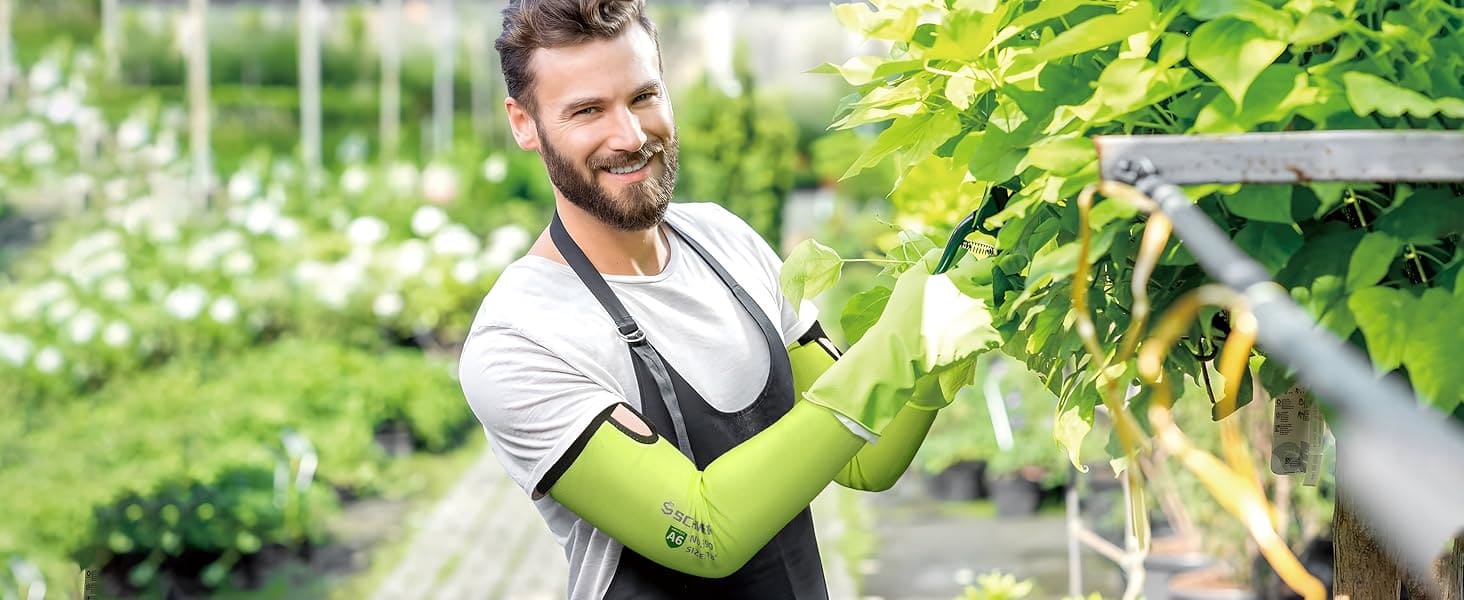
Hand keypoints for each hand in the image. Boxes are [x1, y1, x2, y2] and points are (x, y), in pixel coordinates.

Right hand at [802, 250, 996, 433]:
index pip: (993, 263)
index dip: (994, 263)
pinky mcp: (988, 340)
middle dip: (1005, 280)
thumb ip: (931, 259)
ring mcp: (988, 319)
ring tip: (1002, 300)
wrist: (905, 351)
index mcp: (964, 278)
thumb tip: (945, 253)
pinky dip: (1010, 321)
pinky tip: (1002, 319)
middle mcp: (981, 296)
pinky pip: (1011, 327)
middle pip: (1008, 282)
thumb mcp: (912, 277)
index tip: (990, 267)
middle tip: (1000, 282)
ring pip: (1012, 303)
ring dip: (1009, 299)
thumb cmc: (904, 313)